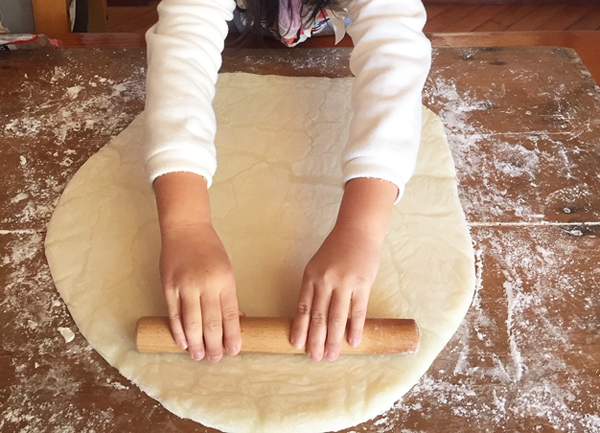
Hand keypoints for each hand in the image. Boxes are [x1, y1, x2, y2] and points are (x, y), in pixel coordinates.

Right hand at [160, 222, 240, 361]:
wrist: (186, 228)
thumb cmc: (210, 250)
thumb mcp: (227, 270)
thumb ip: (229, 296)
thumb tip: (235, 323)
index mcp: (225, 281)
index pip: (231, 315)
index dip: (232, 336)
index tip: (234, 351)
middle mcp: (206, 284)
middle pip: (211, 323)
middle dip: (214, 345)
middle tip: (215, 359)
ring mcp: (186, 286)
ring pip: (192, 323)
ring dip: (196, 344)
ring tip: (199, 357)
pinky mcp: (169, 287)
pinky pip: (174, 314)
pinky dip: (178, 331)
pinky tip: (183, 343)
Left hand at [290, 224, 382, 361]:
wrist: (358, 231)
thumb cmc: (336, 250)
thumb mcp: (318, 266)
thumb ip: (314, 288)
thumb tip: (310, 318)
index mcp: (310, 276)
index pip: (302, 307)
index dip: (300, 328)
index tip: (297, 345)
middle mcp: (325, 280)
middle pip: (319, 316)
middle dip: (316, 340)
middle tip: (315, 358)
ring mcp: (345, 282)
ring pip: (337, 317)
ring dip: (334, 340)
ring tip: (332, 356)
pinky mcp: (362, 284)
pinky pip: (358, 310)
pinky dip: (355, 328)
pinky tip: (354, 342)